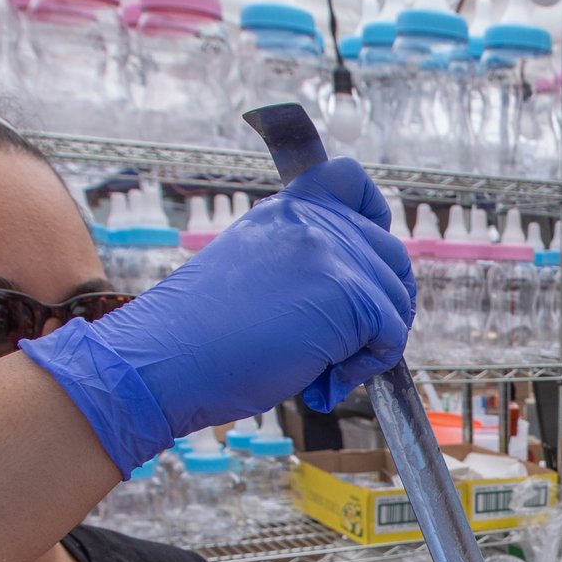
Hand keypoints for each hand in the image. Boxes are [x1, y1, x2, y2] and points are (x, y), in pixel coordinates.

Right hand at [23, 157, 414, 471]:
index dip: (375, 218)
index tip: (365, 262)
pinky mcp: (349, 293)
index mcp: (286, 211)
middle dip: (379, 308)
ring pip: (396, 301)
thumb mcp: (253, 273)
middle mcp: (313, 221)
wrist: (165, 358)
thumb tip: (360, 292)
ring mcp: (332, 253)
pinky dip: (367, 366)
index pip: (351, 181)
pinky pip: (392, 335)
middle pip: (390, 257)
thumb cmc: (200, 337)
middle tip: (340, 348)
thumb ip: (302, 264)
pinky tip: (324, 380)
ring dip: (371, 344)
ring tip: (322, 369)